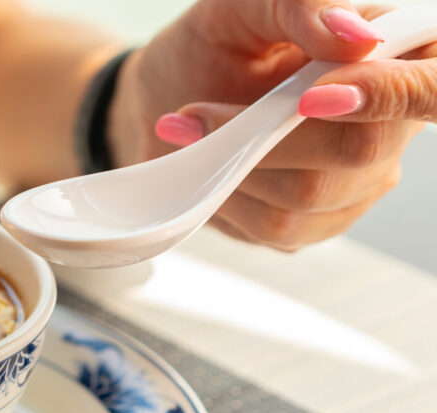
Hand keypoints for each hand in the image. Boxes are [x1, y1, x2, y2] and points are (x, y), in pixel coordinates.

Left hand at [108, 0, 431, 250]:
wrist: (170, 97)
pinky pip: (278, 225)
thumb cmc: (217, 44)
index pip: (433, 87)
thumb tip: (354, 36)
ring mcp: (357, 182)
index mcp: (400, 56)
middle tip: (198, 110)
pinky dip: (228, 194)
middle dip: (271, 134)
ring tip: (190, 129)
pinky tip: (205, 165)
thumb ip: (301, 5)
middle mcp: (392, 125)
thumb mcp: (245, 6)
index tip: (313, 96)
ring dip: (237, 164)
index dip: (392, 95)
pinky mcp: (315, 223)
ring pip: (311, 194)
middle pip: (361, 148)